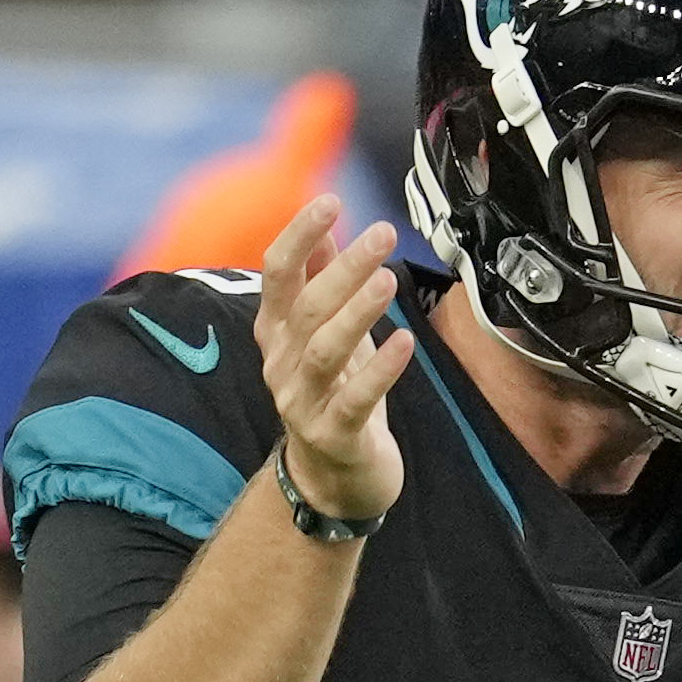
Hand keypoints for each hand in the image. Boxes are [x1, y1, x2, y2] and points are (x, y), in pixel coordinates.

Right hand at [252, 200, 407, 533]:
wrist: (333, 480)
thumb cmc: (334, 395)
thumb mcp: (327, 335)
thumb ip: (321, 284)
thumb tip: (329, 229)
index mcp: (276, 331)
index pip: (277, 273)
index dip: (300, 235)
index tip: (330, 201)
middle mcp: (281, 363)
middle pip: (306, 306)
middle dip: (344, 266)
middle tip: (382, 232)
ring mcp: (303, 401)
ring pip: (324, 350)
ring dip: (357, 311)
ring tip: (388, 279)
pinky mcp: (334, 435)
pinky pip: (356, 398)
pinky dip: (381, 368)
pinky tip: (405, 342)